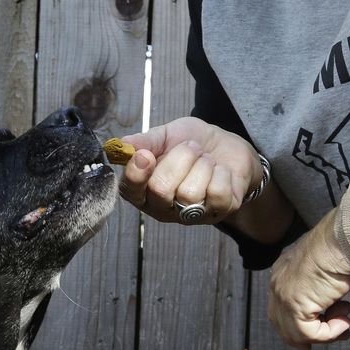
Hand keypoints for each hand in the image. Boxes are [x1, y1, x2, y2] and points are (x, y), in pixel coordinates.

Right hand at [116, 117, 260, 224]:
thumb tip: (123, 144)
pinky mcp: (219, 212)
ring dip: (202, 165)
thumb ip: (145, 141)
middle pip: (161, 190)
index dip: (135, 174)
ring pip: (190, 193)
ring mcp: (192, 214)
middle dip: (179, 159)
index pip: (130, 191)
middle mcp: (164, 208)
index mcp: (145, 189)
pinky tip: (220, 171)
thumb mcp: (166, 135)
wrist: (227, 145)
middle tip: (191, 147)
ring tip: (206, 159)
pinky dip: (221, 173)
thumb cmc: (192, 142)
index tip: (145, 155)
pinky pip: (217, 193)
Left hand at [268, 209, 349, 349]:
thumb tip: (332, 304)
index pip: (280, 306)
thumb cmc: (342, 247)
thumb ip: (320, 286)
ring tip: (346, 320)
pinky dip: (329, 333)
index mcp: (282, 271)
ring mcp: (283, 295)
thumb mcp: (326, 267)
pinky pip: (310, 334)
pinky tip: (344, 321)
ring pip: (297, 333)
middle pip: (281, 323)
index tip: (313, 336)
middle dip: (304, 338)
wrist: (343, 239)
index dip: (294, 325)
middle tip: (331, 337)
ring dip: (326, 332)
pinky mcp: (294, 305)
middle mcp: (277, 283)